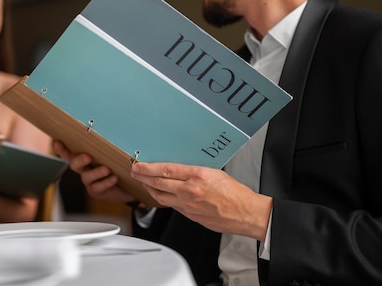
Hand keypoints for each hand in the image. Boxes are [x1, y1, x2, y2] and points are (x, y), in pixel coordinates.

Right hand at [53, 140, 135, 202]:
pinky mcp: (96, 191)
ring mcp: (89, 181)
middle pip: (74, 164)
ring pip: (86, 176)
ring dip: (96, 172)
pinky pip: (98, 187)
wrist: (129, 184)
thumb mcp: (115, 154)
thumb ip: (112, 147)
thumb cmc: (119, 164)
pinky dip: (106, 182)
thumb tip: (115, 135)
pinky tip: (114, 178)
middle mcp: (84, 168)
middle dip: (79, 159)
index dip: (62, 148)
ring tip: (107, 169)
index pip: (70, 152)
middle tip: (88, 156)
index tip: (57, 142)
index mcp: (85, 157)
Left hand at [131, 162, 271, 240]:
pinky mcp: (190, 216)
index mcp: (197, 176)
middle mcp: (190, 191)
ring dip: (150, 189)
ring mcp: (188, 205)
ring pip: (161, 197)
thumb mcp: (215, 172)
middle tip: (135, 172)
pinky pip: (172, 206)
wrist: (246, 213)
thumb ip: (195, 172)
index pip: (166, 170)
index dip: (148, 168)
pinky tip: (162, 195)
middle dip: (143, 177)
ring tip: (144, 183)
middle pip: (158, 183)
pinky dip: (164, 199)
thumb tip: (181, 170)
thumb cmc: (235, 193)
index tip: (139, 165)